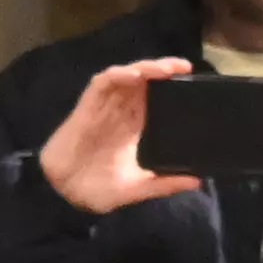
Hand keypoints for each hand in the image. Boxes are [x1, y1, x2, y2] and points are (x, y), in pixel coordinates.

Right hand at [42, 60, 205, 216]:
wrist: (65, 195)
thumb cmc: (97, 189)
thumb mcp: (138, 188)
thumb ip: (165, 184)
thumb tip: (198, 181)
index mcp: (133, 126)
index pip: (155, 97)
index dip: (171, 86)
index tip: (192, 81)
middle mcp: (120, 111)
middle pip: (144, 81)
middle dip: (163, 70)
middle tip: (185, 67)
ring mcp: (104, 107)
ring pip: (126, 76)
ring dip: (145, 68)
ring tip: (166, 68)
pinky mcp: (88, 106)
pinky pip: (103, 83)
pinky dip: (119, 75)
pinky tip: (135, 75)